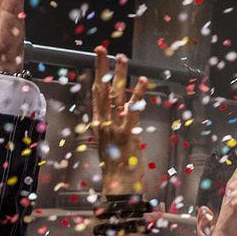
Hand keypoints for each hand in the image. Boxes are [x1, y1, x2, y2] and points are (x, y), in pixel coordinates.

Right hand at [89, 47, 150, 198]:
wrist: (117, 185)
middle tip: (103, 50)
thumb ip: (112, 128)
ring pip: (114, 96)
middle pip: (101, 90)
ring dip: (119, 76)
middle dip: (102, 68)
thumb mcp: (110, 144)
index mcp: (98, 125)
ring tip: (121, 59)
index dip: (96, 76)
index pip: (95, 95)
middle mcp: (103, 124)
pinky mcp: (126, 133)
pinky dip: (137, 95)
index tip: (97, 60)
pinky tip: (141, 81)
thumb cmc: (116, 167)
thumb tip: (116, 114)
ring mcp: (114, 127)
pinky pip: (131, 110)